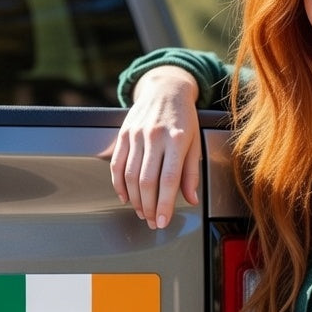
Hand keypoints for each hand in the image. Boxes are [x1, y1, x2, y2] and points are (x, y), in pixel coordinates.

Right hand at [110, 65, 200, 229]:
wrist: (166, 89)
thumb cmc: (184, 119)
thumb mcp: (195, 142)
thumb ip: (191, 173)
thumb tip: (191, 200)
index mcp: (176, 139)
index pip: (168, 180)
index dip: (164, 204)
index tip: (162, 222)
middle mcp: (154, 136)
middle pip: (146, 181)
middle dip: (147, 207)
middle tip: (151, 221)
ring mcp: (136, 134)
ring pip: (130, 176)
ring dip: (134, 199)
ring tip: (141, 212)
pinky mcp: (123, 134)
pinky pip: (116, 164)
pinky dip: (118, 185)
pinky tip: (125, 197)